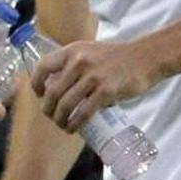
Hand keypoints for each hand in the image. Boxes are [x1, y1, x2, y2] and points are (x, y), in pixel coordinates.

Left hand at [31, 40, 156, 132]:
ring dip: (60, 120)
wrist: (144, 58)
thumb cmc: (115, 58)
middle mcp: (79, 62)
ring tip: (62, 125)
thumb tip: (57, 88)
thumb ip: (73, 65)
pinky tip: (74, 128)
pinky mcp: (106, 91)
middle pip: (53, 92)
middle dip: (48, 109)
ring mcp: (92, 77)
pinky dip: (75, 124)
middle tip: (51, 116)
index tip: (40, 96)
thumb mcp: (89, 52)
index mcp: (72, 51)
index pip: (43, 67)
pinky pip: (83, 112)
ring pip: (66, 104)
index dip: (36, 85)